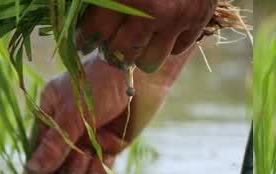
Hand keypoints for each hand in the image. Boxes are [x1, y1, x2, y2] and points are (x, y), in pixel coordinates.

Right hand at [25, 52, 186, 173]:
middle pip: (61, 154)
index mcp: (54, 108)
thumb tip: (32, 170)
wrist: (142, 75)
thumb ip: (55, 145)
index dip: (40, 161)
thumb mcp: (72, 114)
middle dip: (59, 170)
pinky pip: (101, 162)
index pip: (42, 141)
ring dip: (76, 173)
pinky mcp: (113, 141)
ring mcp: (93, 132)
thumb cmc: (99, 85)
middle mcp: (72, 122)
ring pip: (81, 160)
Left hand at [77, 0, 215, 72]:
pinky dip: (166, 45)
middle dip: (110, 53)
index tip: (84, 42)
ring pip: (149, 61)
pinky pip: (176, 50)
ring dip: (137, 57)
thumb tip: (77, 11)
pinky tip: (159, 33)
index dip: (86, 39)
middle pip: (120, 53)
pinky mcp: (198, 21)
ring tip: (132, 47)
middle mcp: (152, 10)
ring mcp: (177, 18)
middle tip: (108, 47)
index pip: (95, 31)